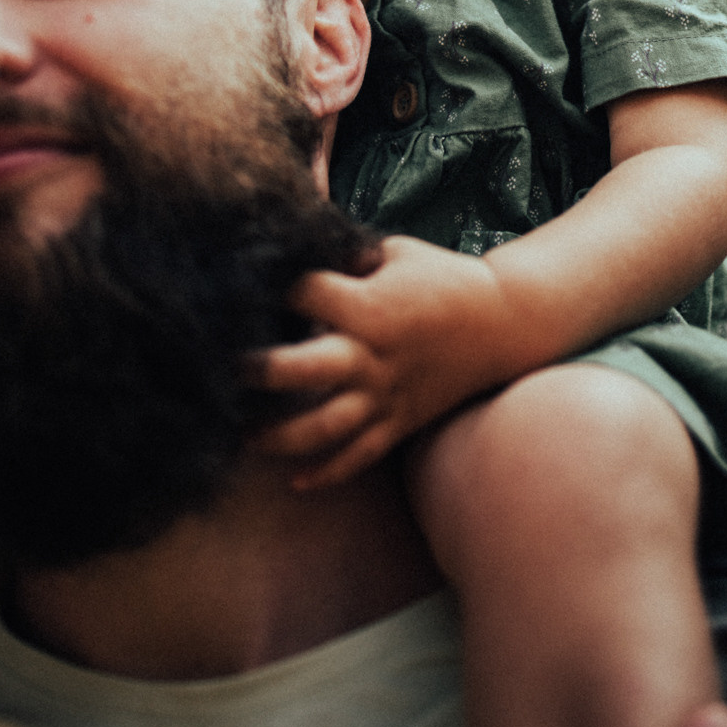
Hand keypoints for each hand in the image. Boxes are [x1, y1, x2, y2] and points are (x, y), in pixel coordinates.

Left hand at [251, 235, 507, 489]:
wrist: (502, 321)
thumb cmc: (440, 276)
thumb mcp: (390, 251)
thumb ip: (343, 255)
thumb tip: (293, 244)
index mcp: (370, 305)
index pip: (305, 294)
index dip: (273, 287)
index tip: (240, 286)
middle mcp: (372, 353)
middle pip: (306, 368)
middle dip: (262, 371)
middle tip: (224, 370)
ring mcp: (386, 393)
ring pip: (326, 426)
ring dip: (282, 436)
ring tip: (244, 436)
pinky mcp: (400, 420)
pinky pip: (360, 455)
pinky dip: (329, 472)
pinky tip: (296, 482)